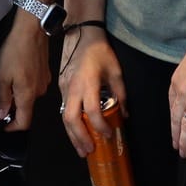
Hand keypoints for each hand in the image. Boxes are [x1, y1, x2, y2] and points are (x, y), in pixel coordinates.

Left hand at [0, 13, 49, 129]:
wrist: (32, 30)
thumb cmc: (16, 51)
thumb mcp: (2, 76)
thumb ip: (2, 98)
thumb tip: (1, 115)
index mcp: (28, 95)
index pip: (24, 123)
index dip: (12, 127)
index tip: (3, 125)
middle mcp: (39, 92)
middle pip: (26, 109)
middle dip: (13, 108)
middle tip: (0, 97)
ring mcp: (44, 82)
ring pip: (30, 97)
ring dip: (19, 95)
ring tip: (7, 80)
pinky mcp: (46, 73)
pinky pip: (34, 86)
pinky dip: (25, 85)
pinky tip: (18, 71)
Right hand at [57, 30, 124, 156]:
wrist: (81, 34)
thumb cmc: (100, 51)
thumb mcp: (116, 71)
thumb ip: (121, 94)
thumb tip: (126, 114)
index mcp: (88, 83)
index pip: (91, 110)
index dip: (100, 125)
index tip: (109, 134)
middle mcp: (72, 88)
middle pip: (70, 119)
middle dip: (79, 138)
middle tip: (90, 151)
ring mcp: (63, 89)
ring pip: (63, 117)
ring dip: (72, 135)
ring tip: (82, 149)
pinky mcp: (60, 88)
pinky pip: (63, 110)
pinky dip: (70, 125)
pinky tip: (77, 133)